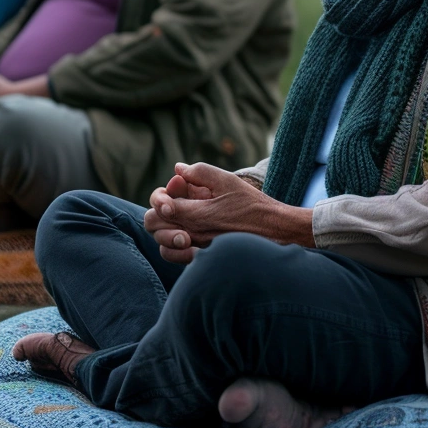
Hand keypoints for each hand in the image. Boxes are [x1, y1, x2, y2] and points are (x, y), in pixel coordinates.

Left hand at [143, 162, 312, 264]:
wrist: (275, 231)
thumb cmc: (253, 204)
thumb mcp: (227, 180)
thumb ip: (199, 172)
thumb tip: (178, 169)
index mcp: (196, 214)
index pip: (158, 207)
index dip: (161, 195)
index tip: (176, 190)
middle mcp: (192, 234)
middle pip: (152, 224)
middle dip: (158, 210)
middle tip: (175, 202)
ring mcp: (197, 249)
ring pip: (160, 243)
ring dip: (164, 228)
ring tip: (181, 218)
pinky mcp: (204, 258)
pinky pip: (175, 257)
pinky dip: (173, 246)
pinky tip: (186, 234)